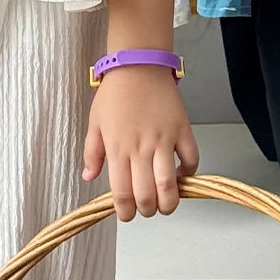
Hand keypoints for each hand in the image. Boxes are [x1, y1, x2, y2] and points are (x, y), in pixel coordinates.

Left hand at [82, 66, 198, 219]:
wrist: (138, 65)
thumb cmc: (115, 93)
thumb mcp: (95, 122)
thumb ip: (92, 153)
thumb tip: (88, 177)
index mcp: (118, 149)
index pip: (122, 194)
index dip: (126, 212)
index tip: (127, 214)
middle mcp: (141, 148)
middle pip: (148, 196)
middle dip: (147, 210)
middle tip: (146, 208)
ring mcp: (164, 140)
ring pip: (170, 186)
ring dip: (169, 202)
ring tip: (165, 202)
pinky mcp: (182, 130)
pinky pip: (192, 160)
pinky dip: (189, 173)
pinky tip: (181, 173)